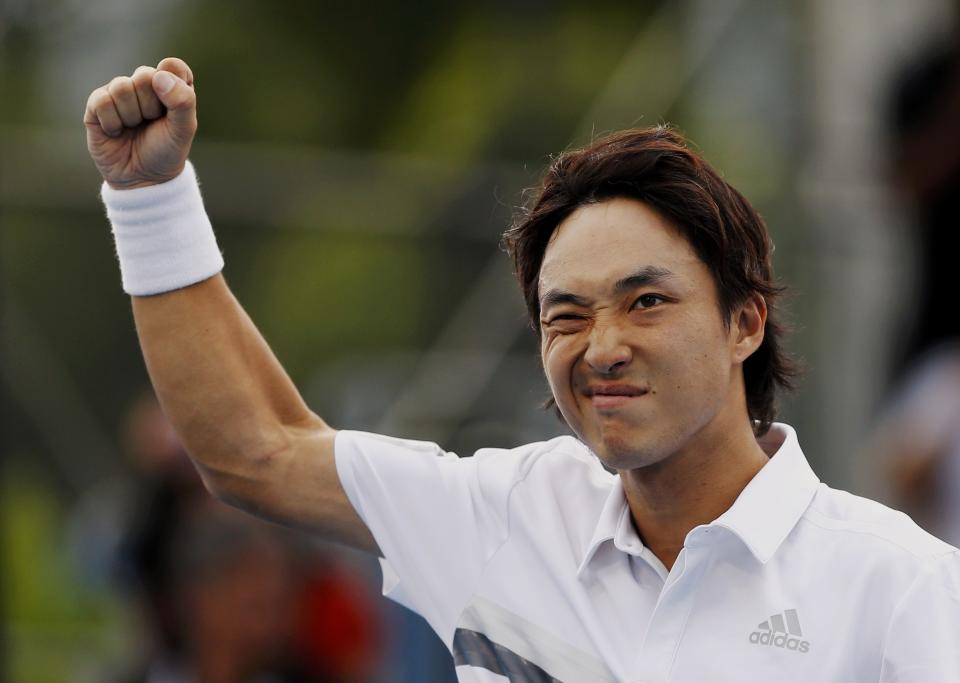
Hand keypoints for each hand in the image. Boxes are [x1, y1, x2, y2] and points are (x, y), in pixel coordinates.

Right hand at [84, 57, 196, 189]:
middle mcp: (144, 85)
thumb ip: (182, 101)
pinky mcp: (97, 105)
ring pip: (121, 86)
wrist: (142, 178)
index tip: (172, 108)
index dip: (172, 84)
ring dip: (131, 115)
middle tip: (152, 123)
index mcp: (171, 86)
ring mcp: (119, 93)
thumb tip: (159, 76)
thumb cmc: (166, 151)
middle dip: (151, 106)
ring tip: (134, 128)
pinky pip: (101, 100)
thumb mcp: (184, 129)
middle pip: (144, 75)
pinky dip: (112, 122)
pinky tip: (116, 132)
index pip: (173, 66)